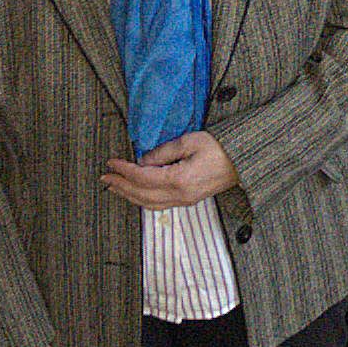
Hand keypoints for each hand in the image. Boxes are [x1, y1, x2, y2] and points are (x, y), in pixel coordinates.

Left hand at [104, 132, 238, 211]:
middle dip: (120, 186)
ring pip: (149, 204)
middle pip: (142, 195)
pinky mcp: (188, 201)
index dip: (124, 170)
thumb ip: (163, 152)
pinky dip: (142, 200)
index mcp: (180, 180)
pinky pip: (159, 205)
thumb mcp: (190, 141)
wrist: (243, 162)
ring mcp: (185, 201)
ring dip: (129, 196)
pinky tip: (135, 194)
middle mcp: (180, 195)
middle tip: (104, 177)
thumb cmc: (220, 148)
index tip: (110, 163)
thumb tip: (143, 161)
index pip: (143, 177)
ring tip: (114, 188)